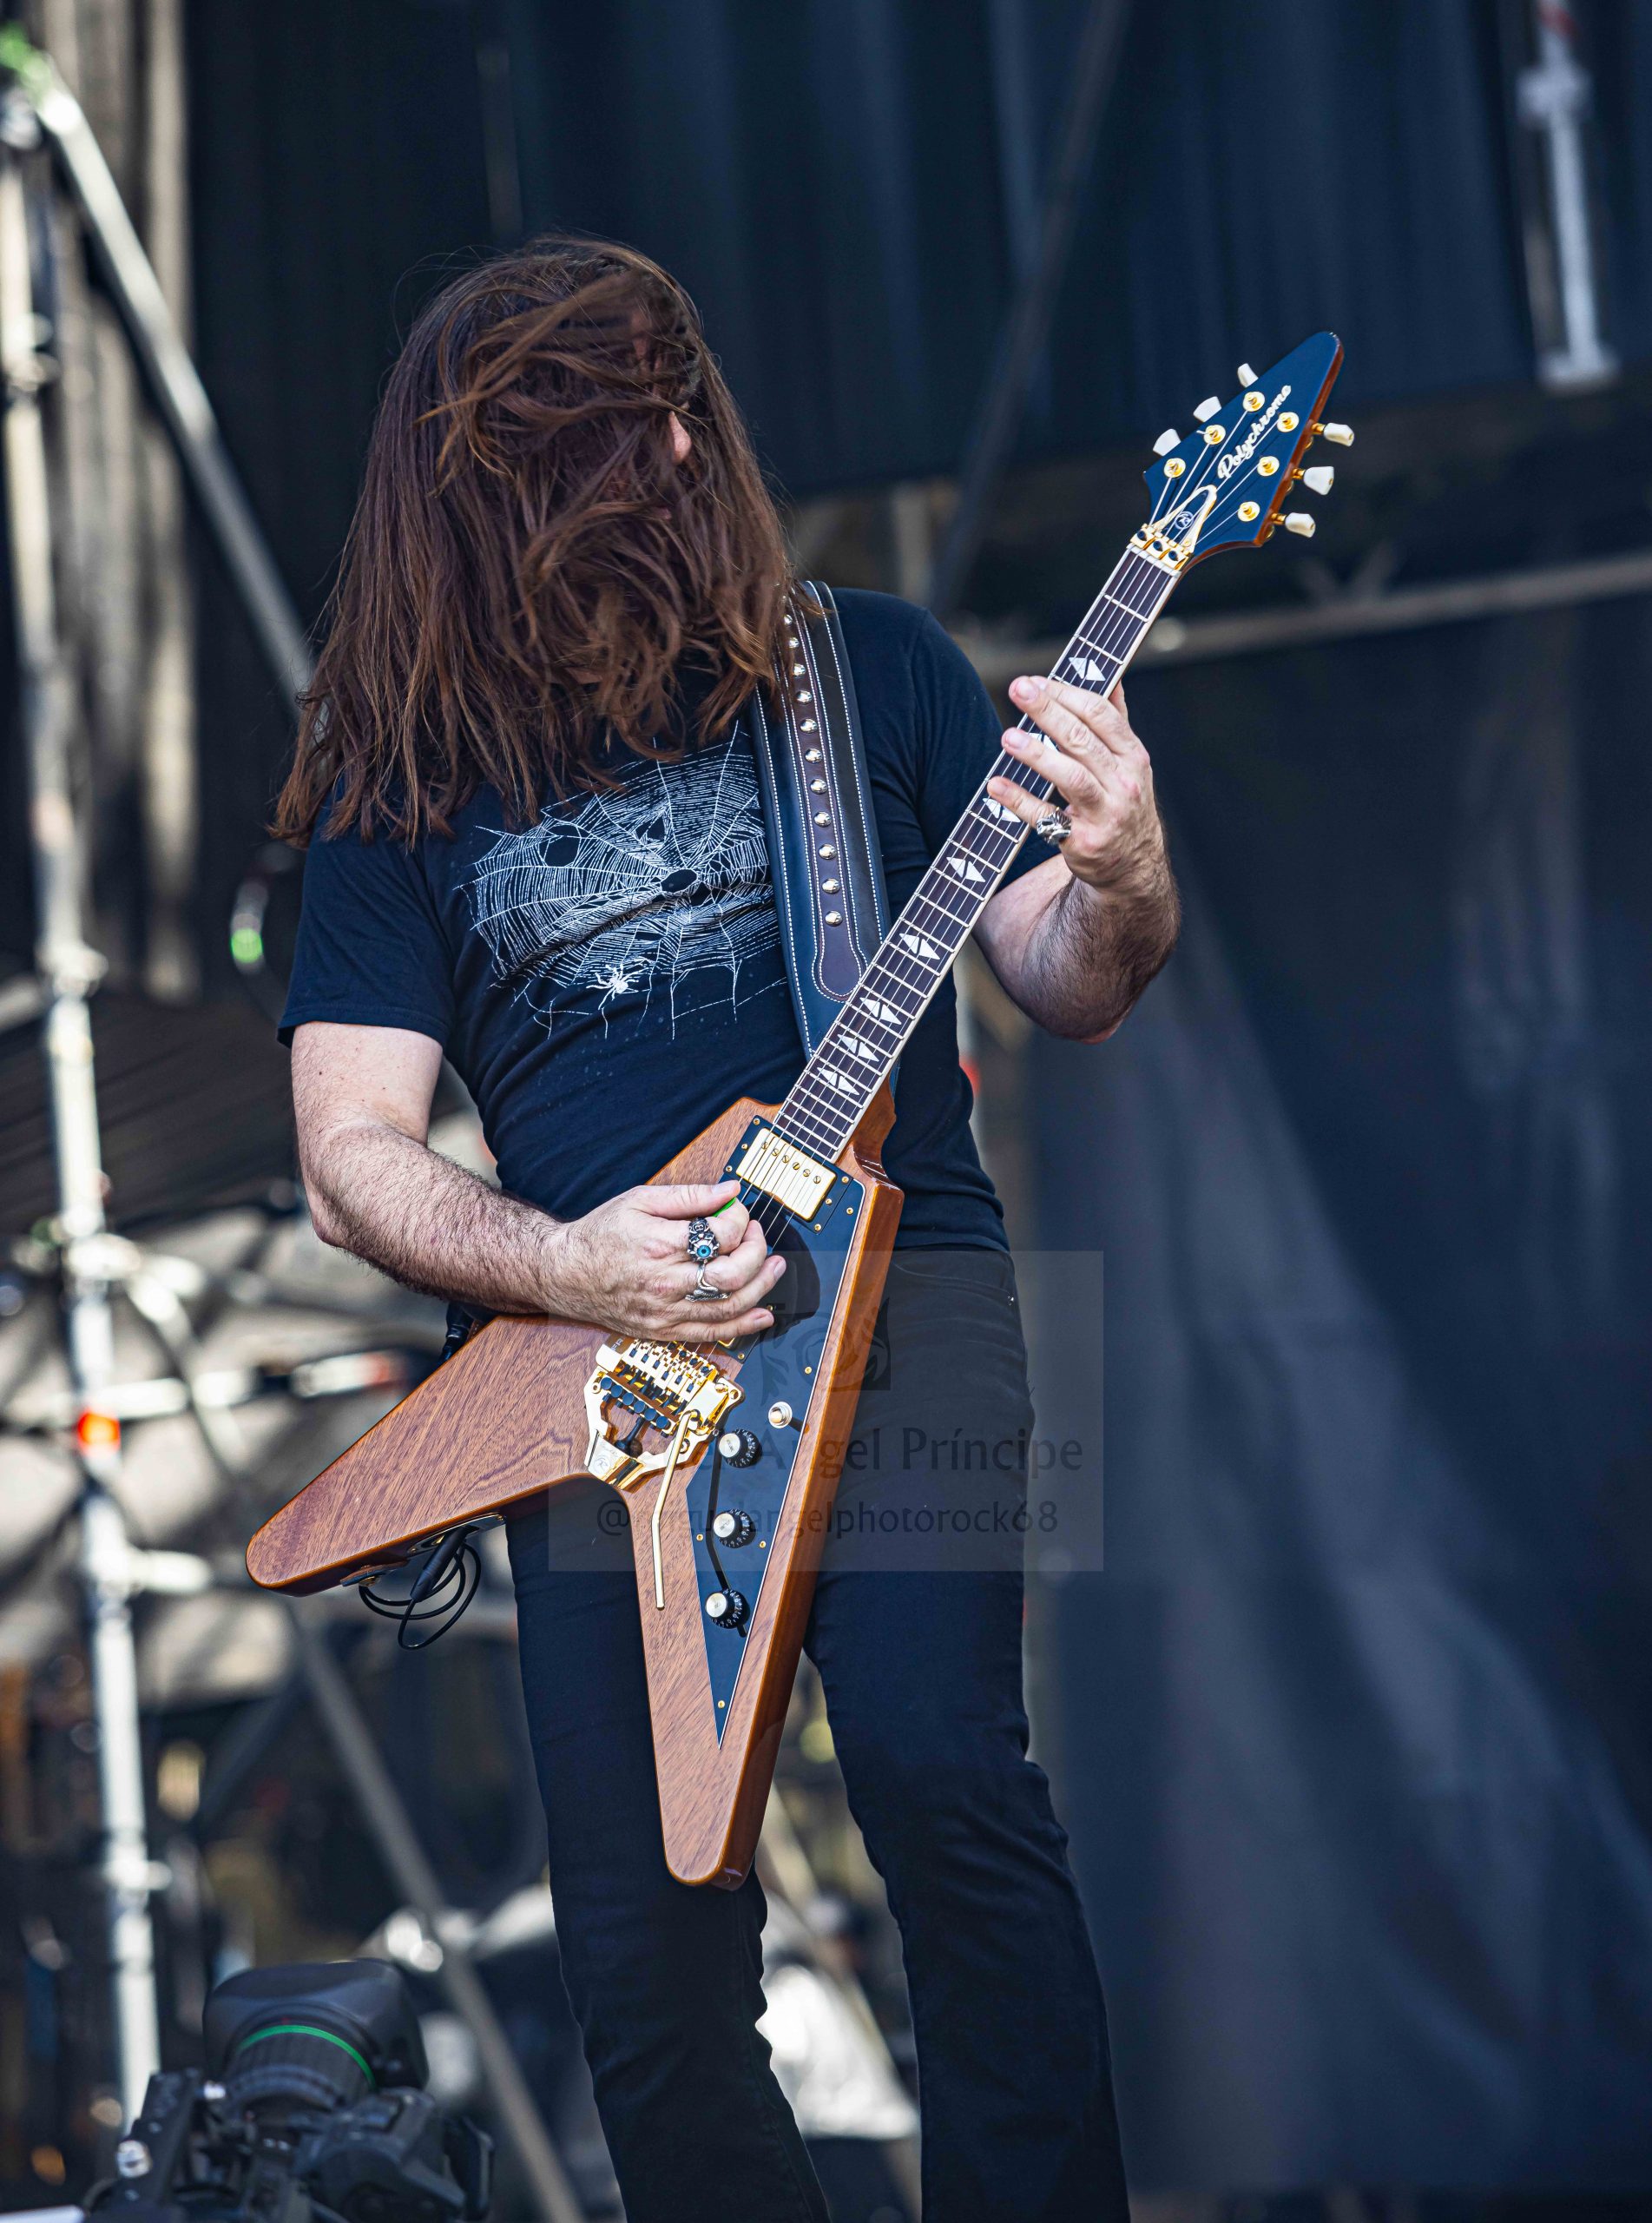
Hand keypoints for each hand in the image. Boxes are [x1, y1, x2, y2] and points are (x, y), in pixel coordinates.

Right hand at [542, 1177, 783, 1344]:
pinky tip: (762, 1315)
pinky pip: (711, 1333)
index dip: (740, 1220)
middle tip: (757, 1236)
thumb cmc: (600, 1234)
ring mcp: (665, 1311)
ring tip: (775, 1268)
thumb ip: (689, 1196)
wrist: (564, 1273)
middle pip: (732, 1273)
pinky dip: (743, 1326)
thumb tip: (731, 1190)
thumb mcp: (639, 1200)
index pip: (721, 1235)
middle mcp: (665, 1282)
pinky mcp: (663, 1330)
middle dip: (756, 1252)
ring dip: (762, 1287)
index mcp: (660, 1244)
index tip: (738, 1212)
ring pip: (729, 1306)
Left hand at [988, 676, 1166, 894]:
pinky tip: (997, 785)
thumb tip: (1111, 677)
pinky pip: (1049, 819)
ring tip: (1007, 736)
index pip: (1101, 715)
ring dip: (1037, 755)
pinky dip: (1021, 802)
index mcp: (1133, 756)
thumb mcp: (1130, 763)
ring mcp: (1105, 814)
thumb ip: (1117, 721)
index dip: (1067, 694)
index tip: (1036, 680)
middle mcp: (1123, 783)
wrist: (1134, 867)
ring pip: (1071, 777)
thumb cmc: (1124, 804)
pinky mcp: (1084, 843)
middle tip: (1018, 690)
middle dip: (1048, 712)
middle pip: (1082, 740)